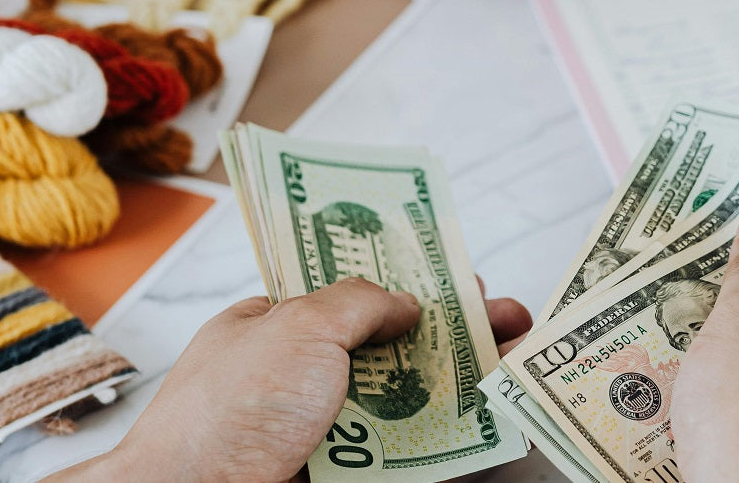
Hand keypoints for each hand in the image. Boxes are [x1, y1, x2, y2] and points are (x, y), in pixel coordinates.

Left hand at [51, 278, 532, 482]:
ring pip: (402, 405)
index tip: (459, 276)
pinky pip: (400, 455)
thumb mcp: (298, 328)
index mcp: (275, 326)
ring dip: (458, 388)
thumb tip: (406, 302)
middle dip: (452, 333)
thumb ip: (359, 302)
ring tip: (510, 369)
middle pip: (389, 347)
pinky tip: (482, 426)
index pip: (350, 291)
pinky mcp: (339, 475)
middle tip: (507, 322)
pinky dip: (442, 444)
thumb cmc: (227, 416)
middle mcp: (297, 378)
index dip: (407, 279)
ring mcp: (318, 432)